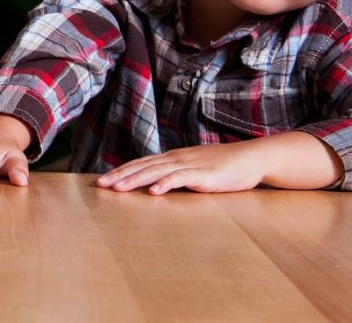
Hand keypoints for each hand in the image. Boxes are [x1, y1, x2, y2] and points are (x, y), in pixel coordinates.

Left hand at [96, 140, 269, 194]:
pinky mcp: (202, 174)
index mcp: (173, 158)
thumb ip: (177, 173)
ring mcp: (189, 165)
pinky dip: (165, 184)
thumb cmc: (223, 166)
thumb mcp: (194, 168)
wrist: (250, 158)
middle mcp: (176, 158)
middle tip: (101, 185)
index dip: (122, 170)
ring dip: (135, 180)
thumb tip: (158, 182)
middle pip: (143, 166)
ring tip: (119, 188)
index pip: (141, 163)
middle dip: (120, 175)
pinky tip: (154, 192)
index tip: (104, 180)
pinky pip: (180, 178)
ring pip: (156, 171)